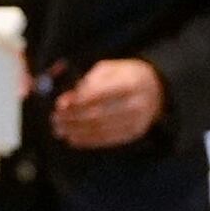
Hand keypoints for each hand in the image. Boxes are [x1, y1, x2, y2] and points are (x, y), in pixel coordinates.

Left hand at [51, 57, 165, 149]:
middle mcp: (136, 103)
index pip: (99, 95)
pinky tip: (73, 137)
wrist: (155, 90)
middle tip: (55, 119)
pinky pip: (107, 140)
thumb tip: (65, 101)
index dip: (77, 102)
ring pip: (100, 129)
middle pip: (98, 114)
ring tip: (60, 129)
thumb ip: (86, 82)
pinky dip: (87, 140)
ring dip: (76, 131)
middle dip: (72, 119)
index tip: (59, 105)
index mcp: (130, 82)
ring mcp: (137, 120)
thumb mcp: (108, 70)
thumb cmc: (124, 77)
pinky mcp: (134, 133)